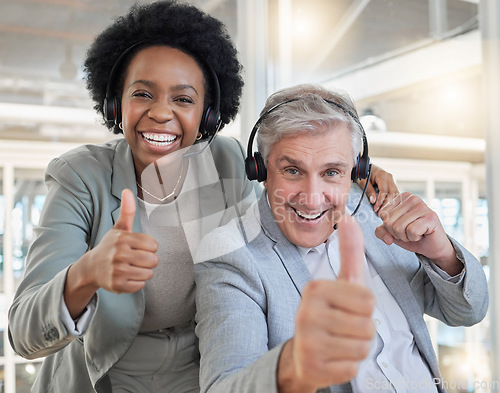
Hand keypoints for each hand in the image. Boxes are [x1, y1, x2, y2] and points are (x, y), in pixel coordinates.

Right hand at [88, 189, 158, 293]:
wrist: (91, 267)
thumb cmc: (110, 246)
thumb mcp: (119, 228)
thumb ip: (127, 211)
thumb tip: (127, 190)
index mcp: (123, 239)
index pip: (153, 245)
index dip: (149, 247)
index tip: (139, 248)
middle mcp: (119, 254)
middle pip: (153, 260)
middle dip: (149, 261)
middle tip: (137, 259)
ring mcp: (117, 270)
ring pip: (148, 274)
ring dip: (144, 272)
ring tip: (132, 267)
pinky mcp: (117, 285)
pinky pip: (140, 285)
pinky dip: (137, 283)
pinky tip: (127, 276)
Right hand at [278, 215, 374, 391]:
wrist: (304, 352)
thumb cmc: (329, 312)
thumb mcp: (340, 281)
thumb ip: (349, 251)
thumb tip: (350, 218)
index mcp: (315, 289)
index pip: (368, 300)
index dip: (364, 307)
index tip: (346, 307)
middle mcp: (306, 313)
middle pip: (367, 325)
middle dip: (362, 329)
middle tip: (343, 327)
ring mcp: (308, 341)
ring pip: (362, 347)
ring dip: (357, 347)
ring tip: (339, 340)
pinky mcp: (312, 366)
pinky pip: (353, 366)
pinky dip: (348, 364)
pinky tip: (333, 356)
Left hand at [357, 164, 398, 212]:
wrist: (364, 166)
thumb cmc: (362, 173)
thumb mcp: (363, 181)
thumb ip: (368, 190)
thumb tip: (373, 201)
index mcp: (383, 175)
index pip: (384, 191)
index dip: (380, 201)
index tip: (376, 209)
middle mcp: (390, 178)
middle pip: (392, 194)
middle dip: (387, 204)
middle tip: (381, 213)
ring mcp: (392, 181)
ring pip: (396, 194)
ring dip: (391, 204)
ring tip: (385, 212)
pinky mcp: (392, 184)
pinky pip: (395, 194)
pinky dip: (393, 201)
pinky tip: (389, 208)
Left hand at [375, 192, 461, 273]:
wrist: (432, 246)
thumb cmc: (411, 236)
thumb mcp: (391, 233)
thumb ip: (381, 232)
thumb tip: (388, 238)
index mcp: (401, 197)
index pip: (382, 214)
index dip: (389, 227)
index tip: (402, 226)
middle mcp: (412, 198)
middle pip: (388, 221)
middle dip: (397, 233)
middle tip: (409, 232)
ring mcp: (422, 206)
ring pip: (398, 227)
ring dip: (405, 236)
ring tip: (416, 233)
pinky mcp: (431, 216)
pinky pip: (411, 231)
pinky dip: (414, 238)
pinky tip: (423, 234)